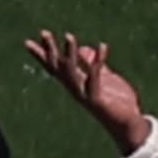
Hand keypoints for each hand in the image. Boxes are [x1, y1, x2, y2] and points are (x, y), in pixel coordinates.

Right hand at [24, 30, 151, 154]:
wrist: (130, 125)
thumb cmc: (118, 103)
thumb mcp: (106, 79)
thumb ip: (94, 65)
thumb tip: (84, 49)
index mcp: (77, 84)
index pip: (55, 67)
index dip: (42, 55)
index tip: (27, 42)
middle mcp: (76, 90)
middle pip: (59, 68)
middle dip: (51, 51)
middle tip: (44, 32)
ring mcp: (85, 95)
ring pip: (72, 73)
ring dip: (70, 54)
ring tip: (69, 36)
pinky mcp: (97, 100)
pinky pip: (94, 78)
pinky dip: (96, 62)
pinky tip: (102, 47)